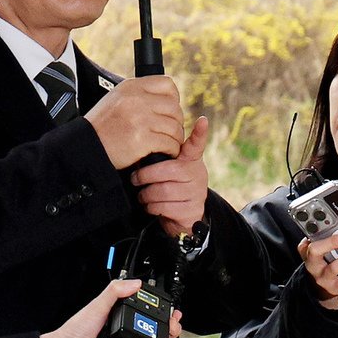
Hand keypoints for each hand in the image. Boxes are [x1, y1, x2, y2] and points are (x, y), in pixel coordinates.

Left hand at [39, 277, 181, 337]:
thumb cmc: (75, 331)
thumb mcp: (97, 305)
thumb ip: (115, 291)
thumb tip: (135, 283)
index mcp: (120, 320)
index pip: (148, 317)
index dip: (163, 316)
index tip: (173, 313)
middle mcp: (124, 337)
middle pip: (154, 336)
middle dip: (169, 334)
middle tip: (173, 330)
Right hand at [85, 76, 184, 169]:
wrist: (84, 146)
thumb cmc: (101, 127)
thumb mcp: (115, 99)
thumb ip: (138, 95)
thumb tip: (164, 98)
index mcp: (131, 87)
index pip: (167, 84)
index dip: (173, 99)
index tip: (168, 112)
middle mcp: (137, 99)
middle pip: (174, 108)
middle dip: (176, 122)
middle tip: (169, 132)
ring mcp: (140, 119)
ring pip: (175, 127)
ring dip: (175, 139)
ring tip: (167, 144)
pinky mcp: (142, 139)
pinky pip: (169, 144)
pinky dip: (170, 150)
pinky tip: (162, 153)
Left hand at [131, 115, 209, 236]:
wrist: (183, 217)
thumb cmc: (169, 186)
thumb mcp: (168, 169)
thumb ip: (161, 157)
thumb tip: (142, 142)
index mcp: (191, 160)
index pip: (196, 145)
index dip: (200, 133)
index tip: (202, 120)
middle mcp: (197, 174)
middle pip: (168, 171)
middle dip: (145, 176)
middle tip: (135, 179)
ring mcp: (197, 193)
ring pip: (163, 191)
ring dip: (146, 195)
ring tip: (143, 195)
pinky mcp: (192, 210)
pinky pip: (164, 207)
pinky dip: (152, 207)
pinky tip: (151, 206)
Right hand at [298, 230, 337, 310]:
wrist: (321, 285)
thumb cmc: (321, 262)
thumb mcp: (316, 250)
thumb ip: (321, 237)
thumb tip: (334, 225)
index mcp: (308, 254)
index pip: (312, 245)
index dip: (326, 239)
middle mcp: (313, 267)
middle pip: (319, 254)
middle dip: (333, 243)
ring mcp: (324, 278)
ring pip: (335, 267)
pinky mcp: (335, 288)